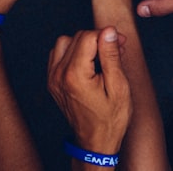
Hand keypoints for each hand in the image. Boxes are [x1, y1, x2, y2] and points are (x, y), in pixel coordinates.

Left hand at [47, 27, 130, 153]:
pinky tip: (86, 63)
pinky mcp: (51, 81)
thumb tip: (109, 31)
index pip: (88, 36)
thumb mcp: (118, 87)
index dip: (107, 36)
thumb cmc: (110, 119)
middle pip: (77, 37)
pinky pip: (58, 54)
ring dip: (83, 44)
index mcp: (75, 75)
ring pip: (64, 42)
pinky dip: (72, 52)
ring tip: (100, 58)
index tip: (120, 43)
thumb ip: (111, 56)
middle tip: (115, 51)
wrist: (95, 142)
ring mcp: (52, 78)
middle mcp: (59, 74)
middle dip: (97, 39)